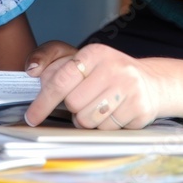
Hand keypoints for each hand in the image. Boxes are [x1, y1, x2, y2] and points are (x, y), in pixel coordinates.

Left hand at [24, 43, 163, 128]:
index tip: (32, 117)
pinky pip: (106, 130)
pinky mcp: (139, 108)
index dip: (43, 101)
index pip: (61, 80)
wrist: (151, 82)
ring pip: (88, 120)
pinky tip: (114, 113)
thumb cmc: (107, 73)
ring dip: (88, 120)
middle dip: (73, 109)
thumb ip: (53, 63)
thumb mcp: (83, 61)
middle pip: (73, 104)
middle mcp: (113, 67)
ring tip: (100, 106)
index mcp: (94, 52)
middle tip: (85, 101)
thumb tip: (32, 70)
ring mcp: (129, 88)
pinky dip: (105, 126)